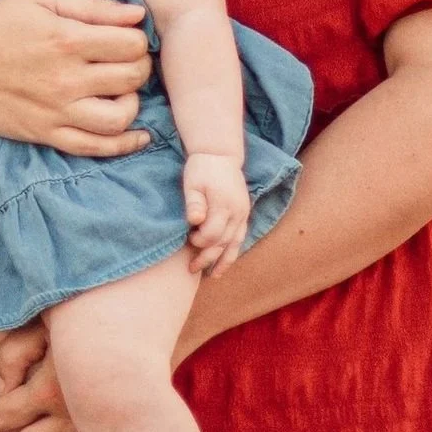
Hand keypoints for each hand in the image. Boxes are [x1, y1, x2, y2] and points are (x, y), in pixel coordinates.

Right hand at [0, 0, 153, 157]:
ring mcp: (56, 111)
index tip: (126, 38)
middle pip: (132, 78)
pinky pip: (95, 147)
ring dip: (132, 102)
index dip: (137, 39)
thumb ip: (91, 6)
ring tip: (121, 91)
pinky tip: (137, 135)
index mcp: (67, 39)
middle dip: (139, 66)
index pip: (132, 44)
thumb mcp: (38, 1)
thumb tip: (138, 14)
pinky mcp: (45, 133)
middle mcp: (66, 79)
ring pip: (121, 117)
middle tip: (127, 61)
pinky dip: (124, 144)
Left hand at [181, 150, 250, 276]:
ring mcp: (243, 214)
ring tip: (212, 275)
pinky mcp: (244, 214)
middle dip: (207, 258)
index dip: (199, 241)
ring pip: (235, 244)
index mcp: (223, 205)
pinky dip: (233, 252)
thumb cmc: (202, 169)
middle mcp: (237, 213)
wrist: (220, 155)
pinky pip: (240, 237)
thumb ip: (194, 202)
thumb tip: (195, 220)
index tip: (187, 239)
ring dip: (223, 261)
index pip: (212, 234)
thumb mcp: (192, 182)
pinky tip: (225, 262)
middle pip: (223, 243)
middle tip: (191, 268)